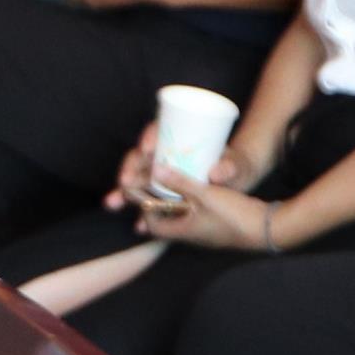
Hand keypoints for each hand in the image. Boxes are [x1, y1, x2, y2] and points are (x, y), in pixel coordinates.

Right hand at [110, 119, 251, 216]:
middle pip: (140, 157)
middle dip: (129, 168)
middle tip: (125, 181)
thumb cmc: (236, 166)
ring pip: (138, 180)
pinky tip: (139, 225)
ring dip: (124, 192)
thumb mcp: (236, 165)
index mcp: (180, 138)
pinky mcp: (167, 195)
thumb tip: (216, 173)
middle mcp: (167, 155)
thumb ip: (230, 167)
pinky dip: (143, 213)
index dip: (149, 137)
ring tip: (114, 203)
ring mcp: (165, 175)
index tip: (147, 149)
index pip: (158, 130)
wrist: (240, 184)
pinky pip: (150, 202)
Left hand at [126, 143, 277, 248]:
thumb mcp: (204, 194)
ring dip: (175, 201)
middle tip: (157, 182)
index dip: (144, 205)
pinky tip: (195, 189)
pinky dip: (190, 202)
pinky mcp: (215, 227)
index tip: (145, 186)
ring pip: (180, 216)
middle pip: (164, 220)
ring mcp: (203, 233)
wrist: (266, 229)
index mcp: (182, 230)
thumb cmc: (233, 215)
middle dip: (158, 202)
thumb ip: (180, 182)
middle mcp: (190, 235)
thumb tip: (155, 169)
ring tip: (174, 181)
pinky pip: (195, 215)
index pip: (152, 222)